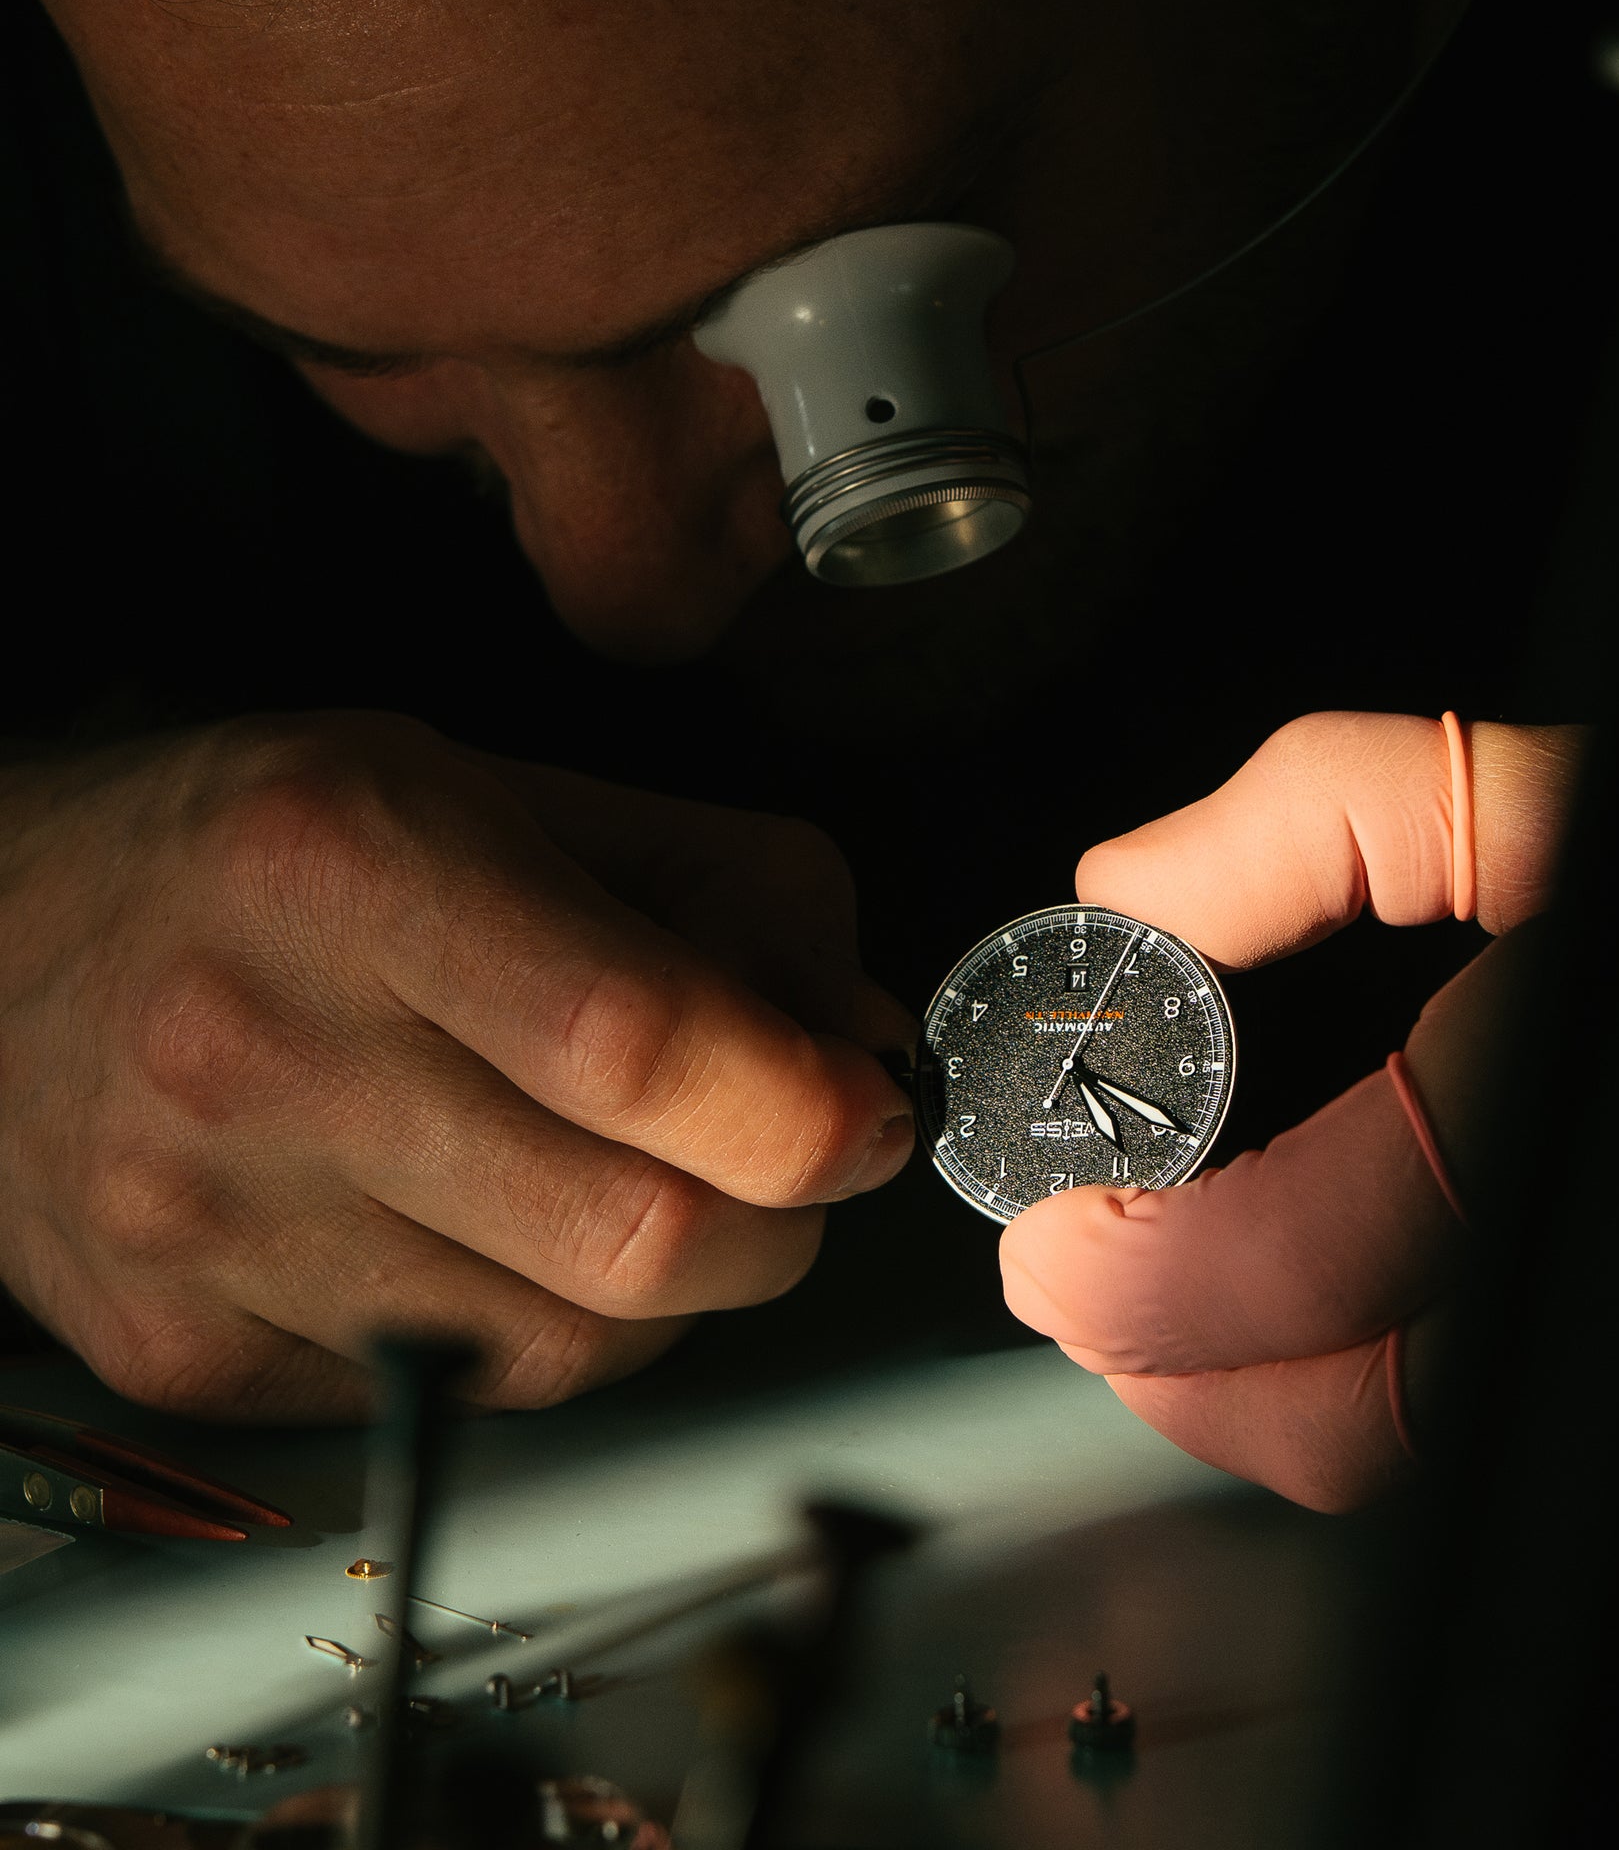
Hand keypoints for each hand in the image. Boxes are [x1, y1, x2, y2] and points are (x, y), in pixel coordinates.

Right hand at [0, 713, 913, 1420]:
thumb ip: (719, 889)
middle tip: (791, 1159)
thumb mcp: (499, 787)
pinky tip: (514, 1238)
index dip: (805, 1107)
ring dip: (675, 1287)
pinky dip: (545, 1335)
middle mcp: (264, 1053)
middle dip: (780, 1223)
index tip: (867, 1109)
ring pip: (567, 1351)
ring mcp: (212, 1224)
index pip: (638, 1045)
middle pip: (632, 1238)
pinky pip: (457, 1398)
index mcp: (359, 867)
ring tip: (642, 1183)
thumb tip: (862, 1041)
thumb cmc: (272, 848)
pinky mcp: (185, 1349)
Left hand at [999, 711, 1583, 1510]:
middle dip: (1163, 1360)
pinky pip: (1480, 1457)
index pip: (1304, 1269)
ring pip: (1418, 1474)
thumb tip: (1126, 895)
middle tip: (1065, 1272)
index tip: (1045, 1218)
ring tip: (1156, 1294)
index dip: (1136, 1269)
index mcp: (1588, 1119)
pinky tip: (1303, 1317)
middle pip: (1350, 1425)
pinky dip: (1357, 1406)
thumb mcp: (1549, 789)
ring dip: (1247, 1400)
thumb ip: (1314, 815)